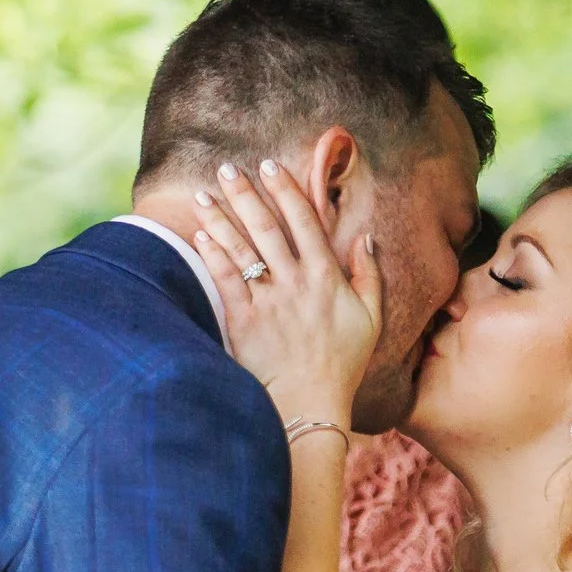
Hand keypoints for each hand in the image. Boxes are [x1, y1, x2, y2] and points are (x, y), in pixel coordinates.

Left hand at [192, 161, 379, 428]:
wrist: (310, 406)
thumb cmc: (342, 365)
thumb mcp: (371, 319)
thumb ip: (369, 276)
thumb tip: (366, 239)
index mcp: (327, 277)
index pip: (305, 220)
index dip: (286, 189)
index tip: (269, 165)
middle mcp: (297, 282)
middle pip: (268, 226)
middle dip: (246, 194)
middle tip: (228, 168)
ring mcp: (269, 301)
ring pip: (242, 249)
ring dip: (221, 218)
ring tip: (202, 194)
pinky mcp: (244, 321)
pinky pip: (226, 280)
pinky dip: (213, 256)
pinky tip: (200, 236)